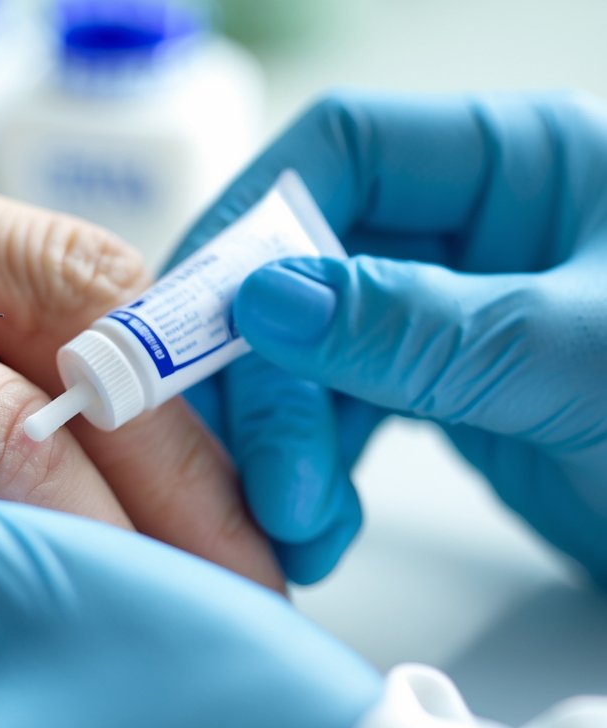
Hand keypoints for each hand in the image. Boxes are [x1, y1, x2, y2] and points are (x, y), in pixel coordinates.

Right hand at [167, 91, 606, 584]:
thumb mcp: (581, 359)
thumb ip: (420, 327)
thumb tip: (267, 300)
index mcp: (524, 164)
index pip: (343, 154)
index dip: (256, 227)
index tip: (204, 325)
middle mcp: (478, 231)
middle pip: (310, 269)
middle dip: (275, 380)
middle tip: (266, 481)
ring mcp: (457, 316)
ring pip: (317, 354)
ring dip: (286, 442)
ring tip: (292, 526)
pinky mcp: (452, 396)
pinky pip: (347, 415)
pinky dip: (317, 470)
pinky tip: (314, 524)